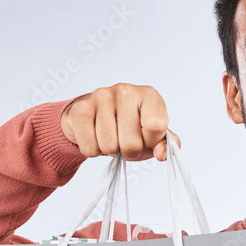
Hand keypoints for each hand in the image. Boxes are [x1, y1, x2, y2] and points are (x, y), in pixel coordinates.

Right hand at [60, 83, 175, 161]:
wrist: (96, 116)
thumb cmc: (130, 126)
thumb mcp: (152, 134)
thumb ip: (165, 144)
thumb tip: (162, 154)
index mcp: (149, 96)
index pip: (156, 126)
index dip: (151, 141)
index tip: (147, 137)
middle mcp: (126, 91)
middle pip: (132, 143)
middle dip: (130, 150)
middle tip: (126, 140)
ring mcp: (101, 97)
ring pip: (109, 147)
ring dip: (111, 150)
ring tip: (112, 136)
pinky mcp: (81, 110)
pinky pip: (90, 148)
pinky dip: (94, 150)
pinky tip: (96, 135)